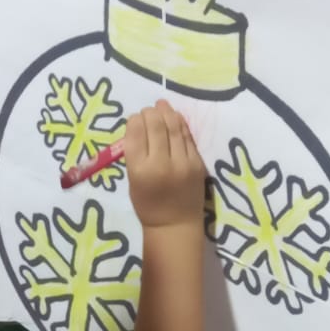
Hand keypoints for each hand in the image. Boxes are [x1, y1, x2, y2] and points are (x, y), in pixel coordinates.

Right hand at [126, 101, 205, 230]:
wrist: (175, 225)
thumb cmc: (148, 205)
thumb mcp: (132, 181)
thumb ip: (135, 155)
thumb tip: (139, 127)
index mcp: (140, 170)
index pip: (135, 134)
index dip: (135, 121)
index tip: (135, 118)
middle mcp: (160, 164)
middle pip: (156, 126)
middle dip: (151, 113)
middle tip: (149, 110)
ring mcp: (182, 163)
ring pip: (174, 128)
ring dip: (167, 113)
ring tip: (161, 105)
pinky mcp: (197, 164)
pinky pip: (187, 138)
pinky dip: (180, 125)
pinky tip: (175, 117)